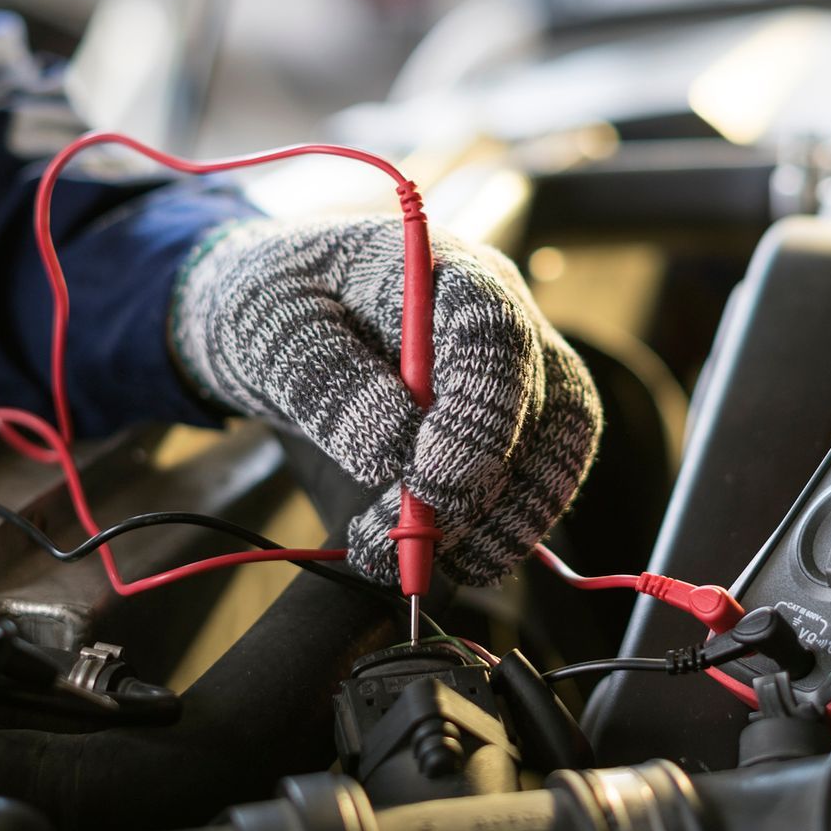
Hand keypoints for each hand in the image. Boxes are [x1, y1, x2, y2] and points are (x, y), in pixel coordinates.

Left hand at [172, 217, 602, 585]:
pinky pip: (542, 475)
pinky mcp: (519, 414)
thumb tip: (394, 453)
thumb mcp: (273, 328)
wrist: (285, 314)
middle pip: (539, 399)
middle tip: (411, 542)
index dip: (475, 416)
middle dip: (481, 487)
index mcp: (441, 269)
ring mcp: (520, 362)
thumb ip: (328, 381)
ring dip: (501, 522)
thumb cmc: (276, 303)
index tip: (427, 480)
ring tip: (414, 561)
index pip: (493, 336)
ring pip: (558, 445)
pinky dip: (504, 528)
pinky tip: (448, 558)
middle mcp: (501, 311)